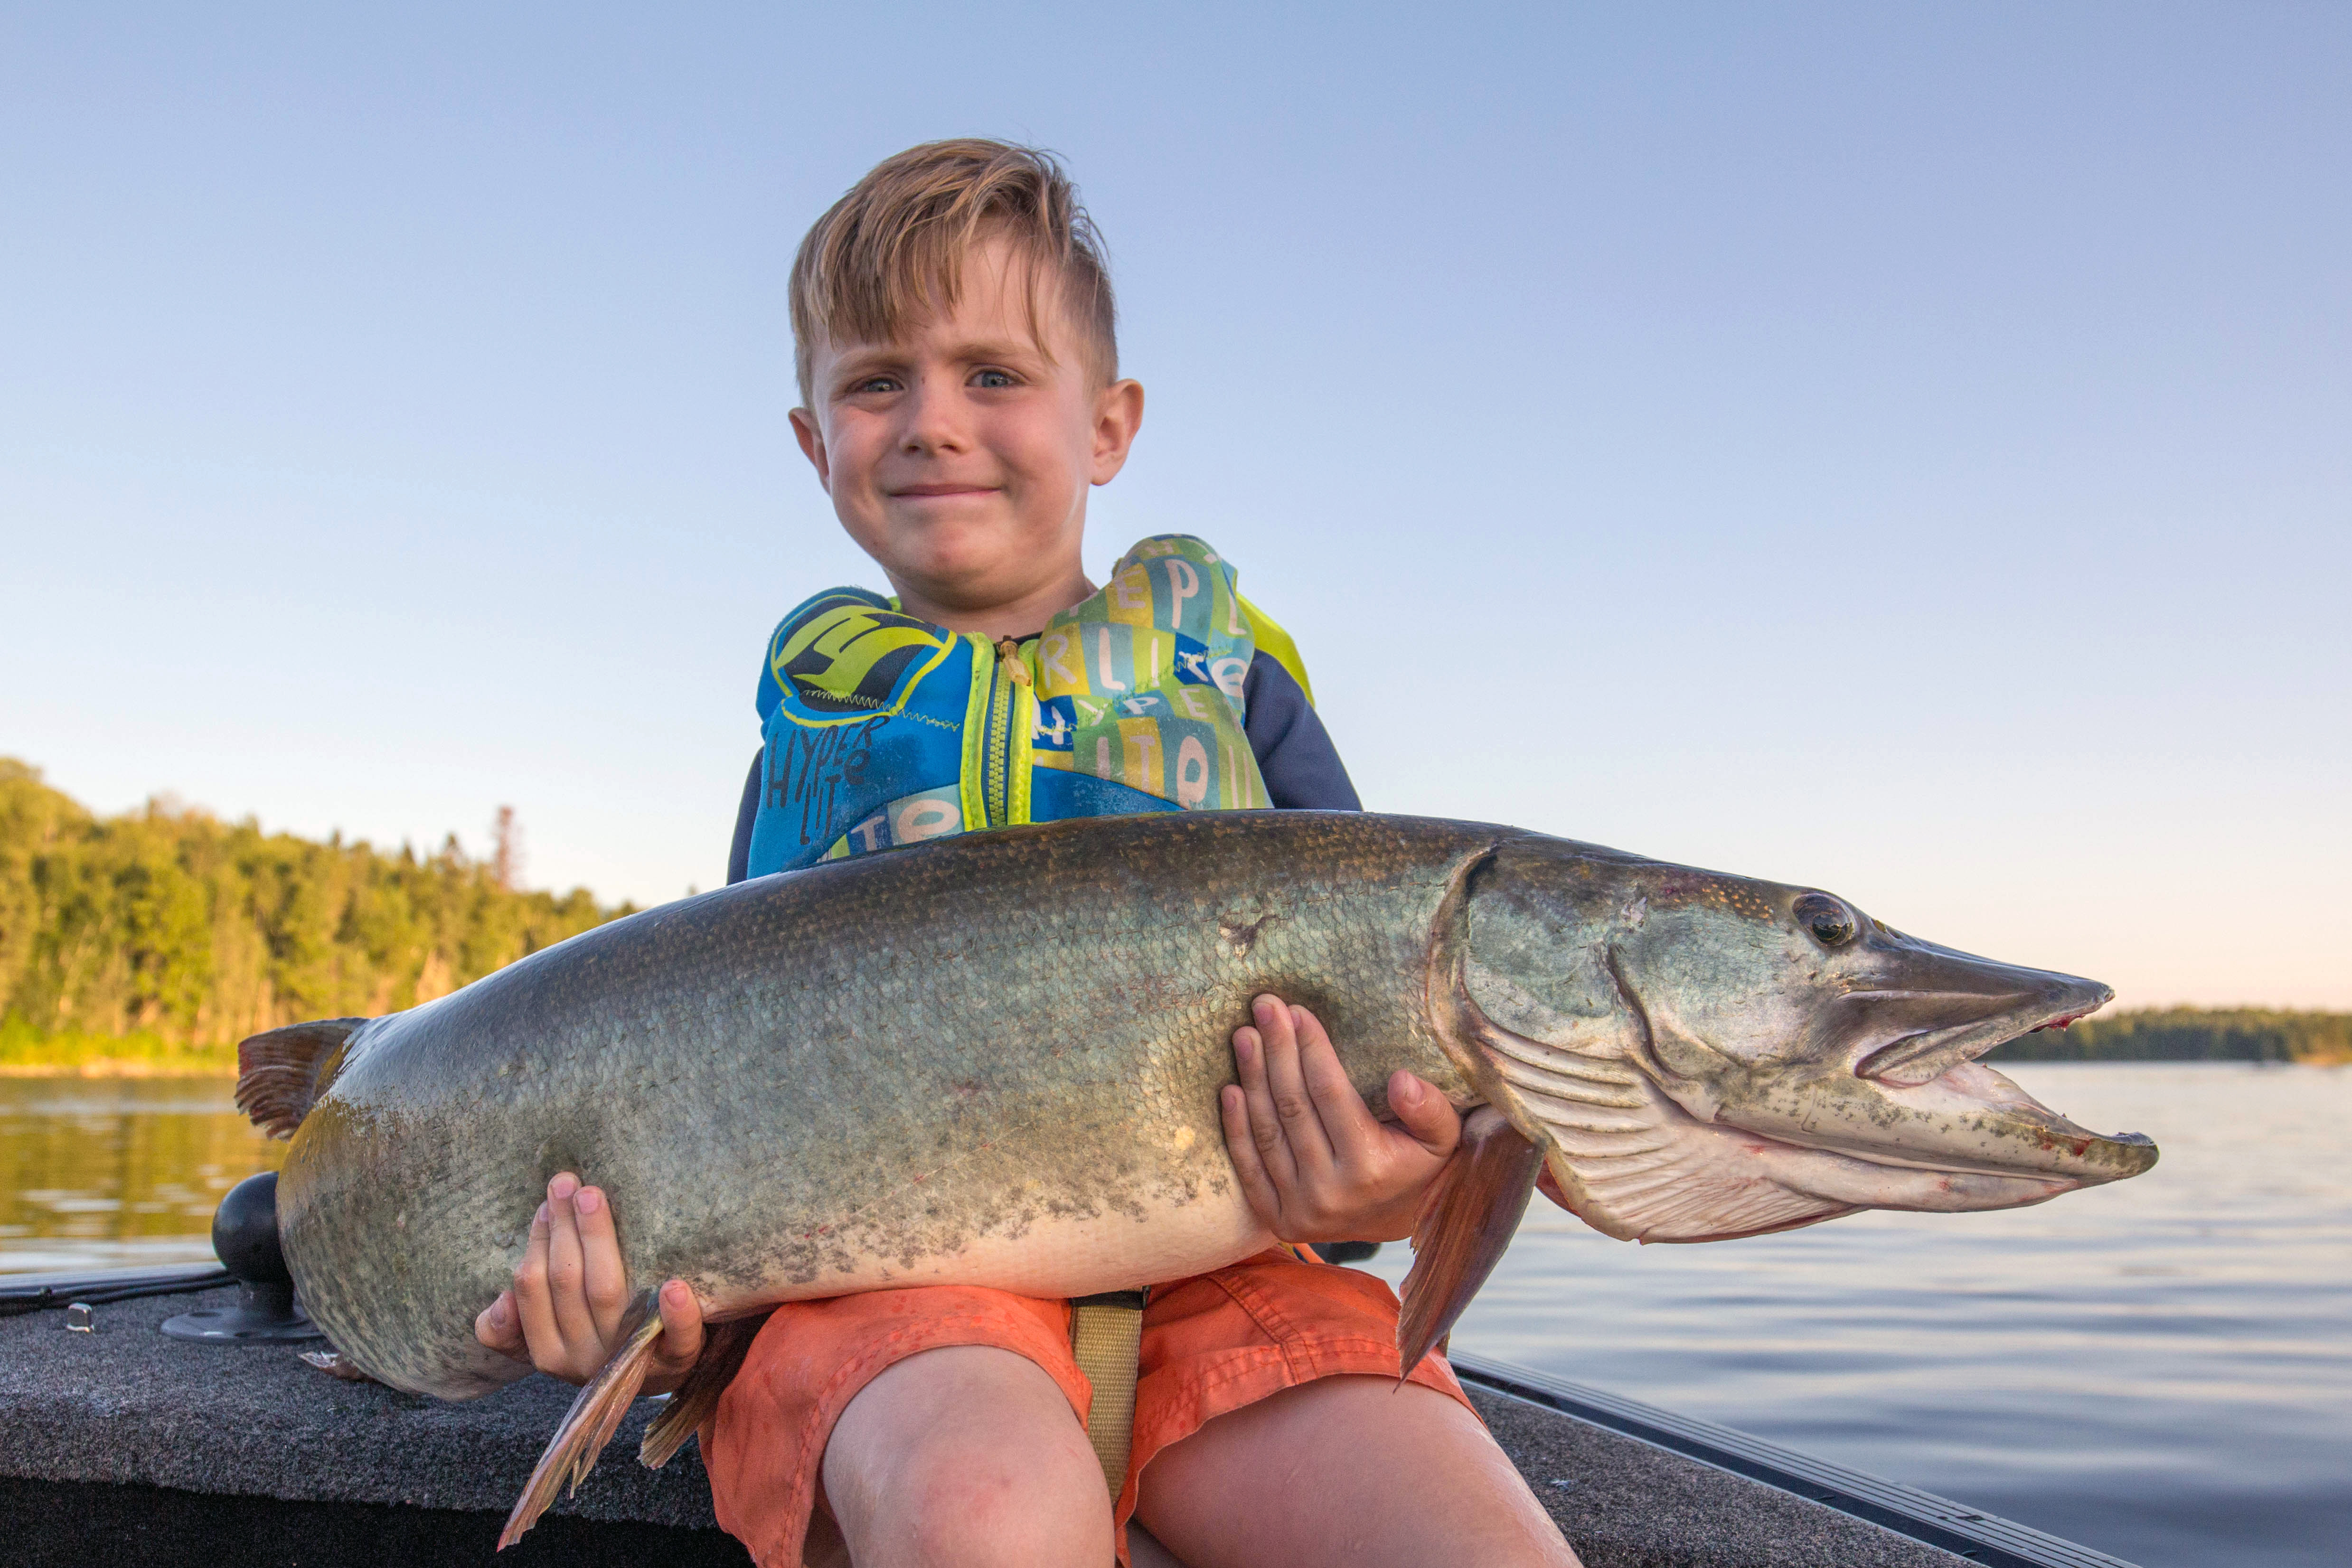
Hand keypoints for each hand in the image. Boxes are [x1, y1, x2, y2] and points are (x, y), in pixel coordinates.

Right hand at [474, 1172, 705, 1391]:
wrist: (656, 1373)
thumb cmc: (598, 1338)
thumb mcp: (550, 1338)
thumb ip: (513, 1325)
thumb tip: (500, 1301)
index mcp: (550, 1351)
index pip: (533, 1289)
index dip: (537, 1242)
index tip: (548, 1202)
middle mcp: (586, 1357)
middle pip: (567, 1282)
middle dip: (564, 1227)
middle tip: (569, 1183)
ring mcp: (629, 1358)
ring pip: (607, 1294)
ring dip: (599, 1241)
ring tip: (594, 1198)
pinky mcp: (677, 1360)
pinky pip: (677, 1339)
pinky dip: (676, 1313)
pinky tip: (675, 1285)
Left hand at [1219, 995, 1462, 1243]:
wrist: (1399, 1221)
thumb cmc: (1419, 1165)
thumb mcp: (1442, 1137)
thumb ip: (1430, 1108)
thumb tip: (1402, 1079)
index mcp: (1370, 1168)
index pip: (1330, 1094)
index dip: (1311, 1049)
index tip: (1298, 1011)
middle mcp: (1330, 1192)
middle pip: (1293, 1107)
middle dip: (1277, 1051)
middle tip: (1264, 1007)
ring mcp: (1299, 1209)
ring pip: (1267, 1132)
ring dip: (1252, 1078)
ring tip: (1245, 1036)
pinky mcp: (1277, 1219)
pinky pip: (1249, 1166)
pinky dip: (1236, 1127)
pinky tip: (1230, 1089)